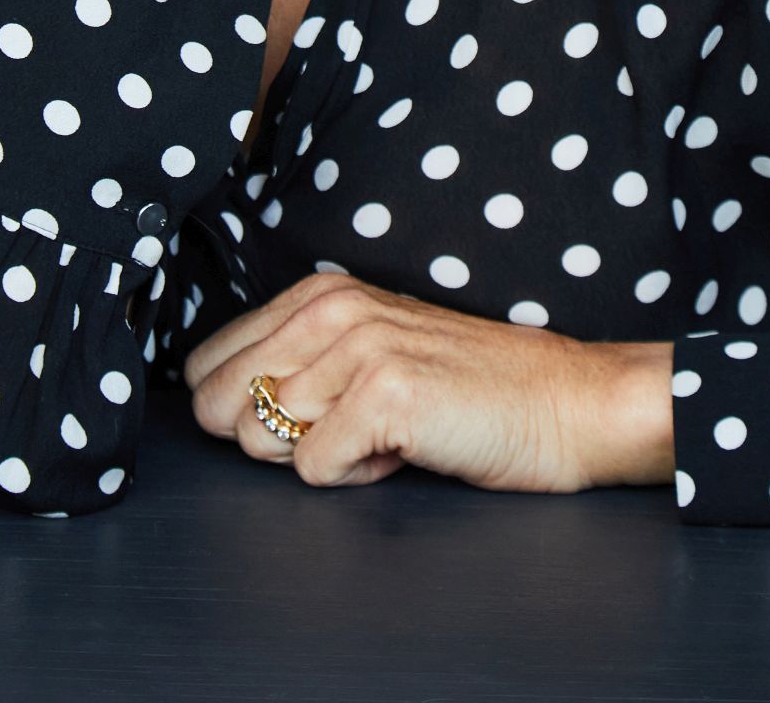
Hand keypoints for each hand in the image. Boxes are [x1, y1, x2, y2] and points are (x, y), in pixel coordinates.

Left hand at [181, 269, 601, 492]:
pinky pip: (313, 468)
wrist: (562, 402)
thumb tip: (210, 409)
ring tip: (380, 433)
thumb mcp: (366, 353)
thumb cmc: (463, 388)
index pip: (208, 362)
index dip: (240, 411)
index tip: (304, 415)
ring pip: (262, 438)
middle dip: (269, 439)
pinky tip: (403, 449)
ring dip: (320, 455)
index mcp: (319, 293)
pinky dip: (354, 476)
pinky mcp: (385, 393)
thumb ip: (296, 364)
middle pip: (221, 404)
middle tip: (342, 430)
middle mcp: (332, 308)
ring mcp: (358, 347)